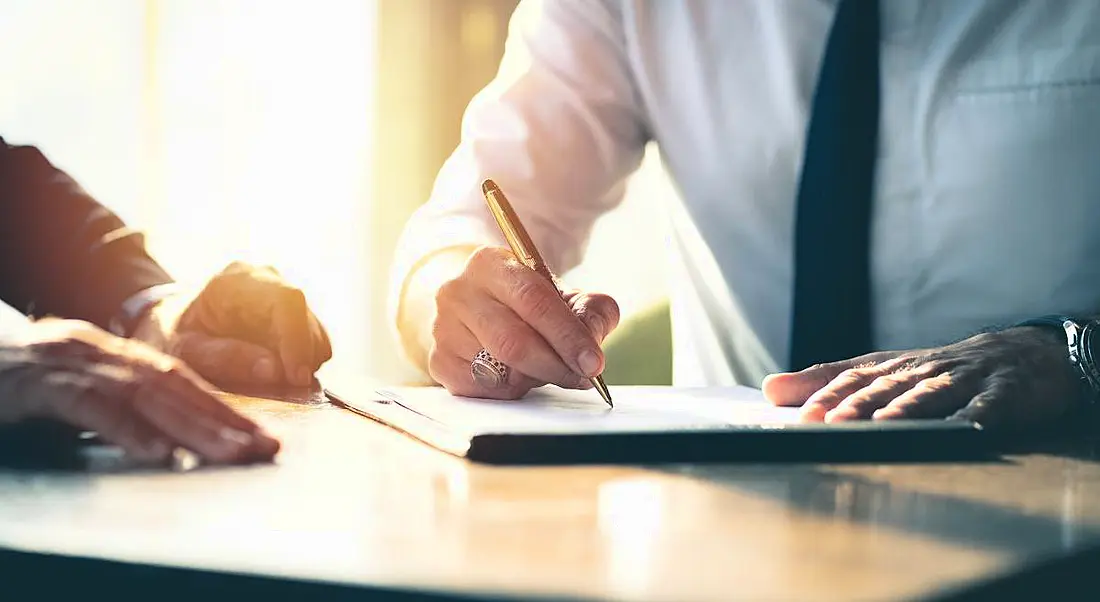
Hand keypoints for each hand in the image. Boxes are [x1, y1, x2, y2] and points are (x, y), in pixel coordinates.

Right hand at [0, 319, 279, 463]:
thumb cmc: (24, 378)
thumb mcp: (80, 386)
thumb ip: (123, 404)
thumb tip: (174, 435)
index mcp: (117, 354)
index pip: (184, 383)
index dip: (226, 410)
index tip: (264, 437)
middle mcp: (104, 352)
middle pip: (176, 388)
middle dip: (225, 421)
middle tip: (263, 449)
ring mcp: (73, 363)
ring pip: (146, 396)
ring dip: (193, 427)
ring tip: (229, 454)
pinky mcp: (41, 384)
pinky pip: (92, 407)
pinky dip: (130, 430)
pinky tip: (160, 453)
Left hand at [135, 262, 331, 387]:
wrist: (167, 321)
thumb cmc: (169, 335)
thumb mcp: (182, 351)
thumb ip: (223, 358)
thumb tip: (275, 370)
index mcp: (236, 281)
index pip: (287, 300)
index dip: (298, 339)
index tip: (296, 378)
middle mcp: (266, 279)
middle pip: (306, 317)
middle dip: (301, 357)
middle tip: (284, 389)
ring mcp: (282, 294)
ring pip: (315, 331)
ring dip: (303, 361)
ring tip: (271, 381)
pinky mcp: (292, 313)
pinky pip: (314, 340)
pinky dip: (302, 361)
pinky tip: (275, 371)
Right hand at [428, 246, 618, 398]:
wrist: (478, 304)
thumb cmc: (525, 301)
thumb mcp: (562, 294)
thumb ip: (590, 310)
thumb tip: (593, 338)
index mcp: (490, 264)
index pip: (534, 301)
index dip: (568, 335)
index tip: (593, 362)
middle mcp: (458, 292)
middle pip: (514, 342)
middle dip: (556, 365)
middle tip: (582, 377)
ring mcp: (443, 329)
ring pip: (500, 370)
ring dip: (535, 378)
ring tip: (548, 368)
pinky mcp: (439, 362)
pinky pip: (485, 390)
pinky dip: (512, 389)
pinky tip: (518, 374)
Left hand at [762, 327, 1082, 429]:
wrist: (1019, 354)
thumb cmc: (938, 371)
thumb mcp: (883, 372)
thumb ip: (826, 381)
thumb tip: (768, 389)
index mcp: (891, 368)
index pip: (852, 379)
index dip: (827, 396)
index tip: (800, 416)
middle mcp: (922, 370)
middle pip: (885, 388)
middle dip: (856, 406)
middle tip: (830, 424)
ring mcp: (963, 380)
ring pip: (931, 394)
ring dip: (907, 409)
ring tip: (885, 424)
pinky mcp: (1003, 393)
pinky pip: (990, 405)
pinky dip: (978, 417)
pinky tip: (968, 429)